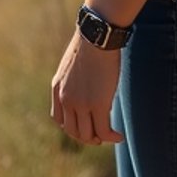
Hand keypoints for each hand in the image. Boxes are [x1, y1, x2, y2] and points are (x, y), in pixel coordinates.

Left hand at [50, 31, 124, 145]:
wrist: (97, 37)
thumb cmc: (90, 44)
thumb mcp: (73, 63)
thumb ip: (74, 79)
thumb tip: (86, 84)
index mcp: (58, 88)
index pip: (59, 119)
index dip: (72, 127)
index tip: (84, 125)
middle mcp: (66, 99)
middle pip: (72, 131)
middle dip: (85, 136)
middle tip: (99, 135)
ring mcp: (81, 103)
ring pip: (87, 135)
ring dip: (98, 139)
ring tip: (109, 135)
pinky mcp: (98, 104)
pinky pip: (103, 131)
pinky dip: (111, 137)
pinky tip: (118, 135)